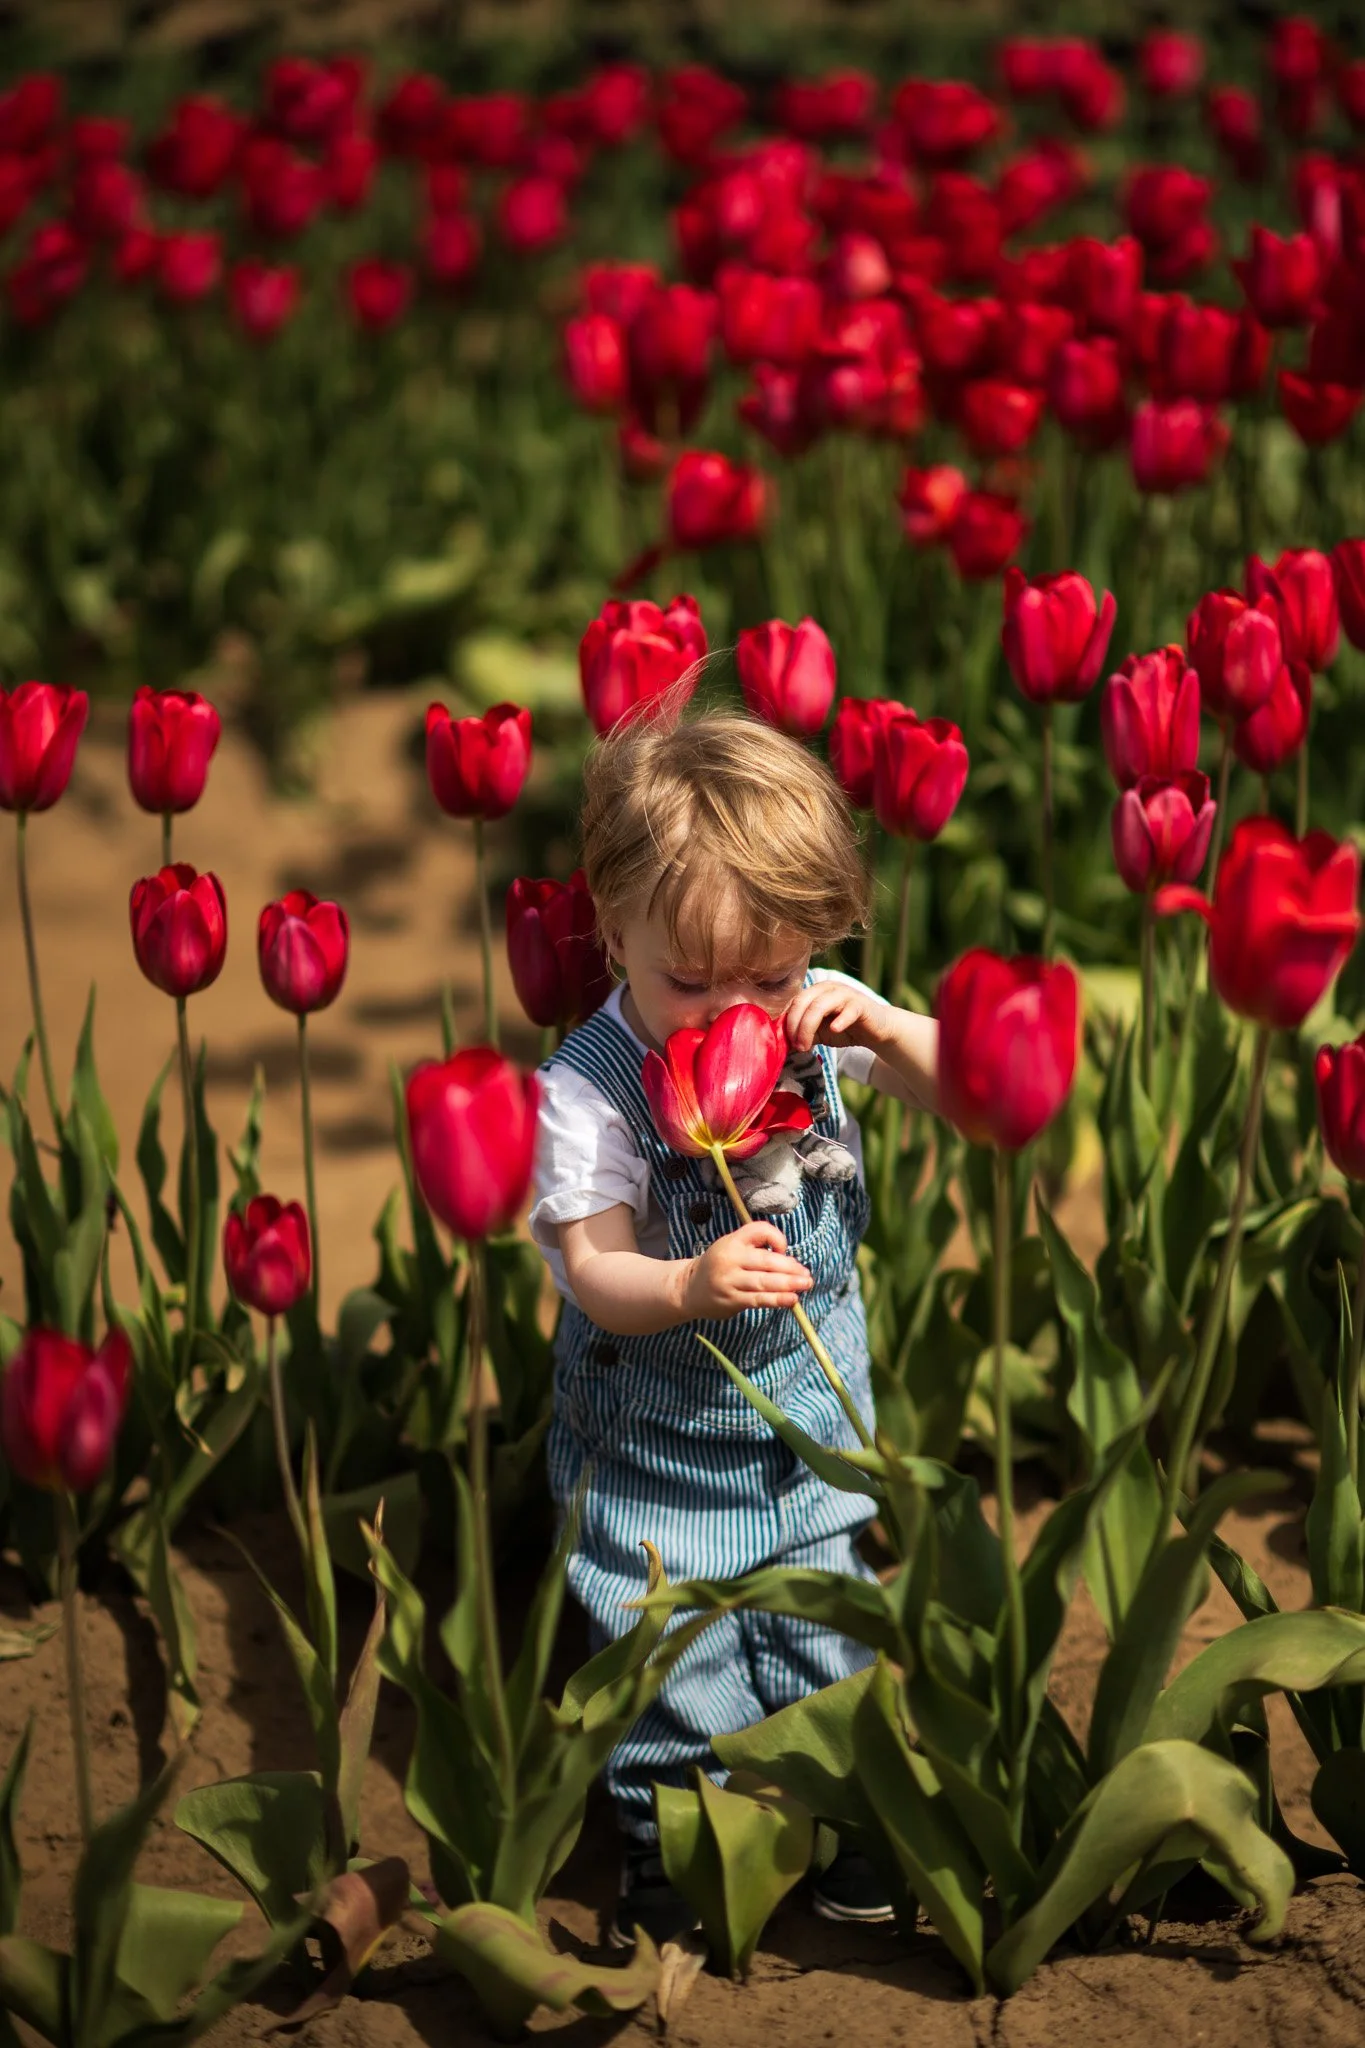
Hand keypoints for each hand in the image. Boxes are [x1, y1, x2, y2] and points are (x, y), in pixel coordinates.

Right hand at [681, 1221, 812, 1319]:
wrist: (689, 1288)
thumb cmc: (720, 1264)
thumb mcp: (731, 1245)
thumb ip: (756, 1247)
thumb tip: (790, 1262)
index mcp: (732, 1241)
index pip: (760, 1231)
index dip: (777, 1238)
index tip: (783, 1250)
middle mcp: (730, 1259)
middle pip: (767, 1261)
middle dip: (791, 1268)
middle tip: (807, 1275)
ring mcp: (729, 1281)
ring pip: (764, 1282)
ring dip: (789, 1284)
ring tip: (805, 1284)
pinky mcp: (731, 1300)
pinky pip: (759, 1299)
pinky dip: (777, 1300)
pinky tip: (792, 1300)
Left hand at [784, 978, 892, 1057]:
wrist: (875, 1031)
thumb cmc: (844, 1029)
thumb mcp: (818, 1033)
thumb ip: (802, 1034)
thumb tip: (782, 1045)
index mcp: (814, 992)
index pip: (794, 1003)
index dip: (787, 1023)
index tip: (787, 1044)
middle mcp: (827, 988)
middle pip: (803, 1002)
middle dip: (796, 1026)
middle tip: (797, 1046)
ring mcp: (844, 994)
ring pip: (820, 1005)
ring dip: (809, 1026)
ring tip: (807, 1046)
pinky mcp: (861, 1004)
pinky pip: (848, 1010)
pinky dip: (840, 1020)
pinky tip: (835, 1029)